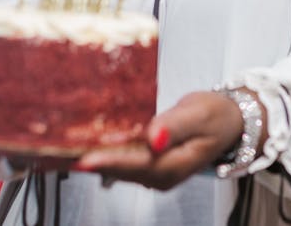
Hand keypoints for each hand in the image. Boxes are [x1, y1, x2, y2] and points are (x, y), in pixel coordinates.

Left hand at [76, 90, 244, 189]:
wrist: (229, 121)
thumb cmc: (216, 114)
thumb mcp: (199, 114)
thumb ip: (175, 126)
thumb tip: (154, 139)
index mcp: (175, 165)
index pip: (137, 165)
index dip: (110, 163)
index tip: (84, 160)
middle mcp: (162, 176)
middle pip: (121, 171)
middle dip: (94, 161)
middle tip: (60, 152)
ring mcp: (155, 174)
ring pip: (119, 168)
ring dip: (96, 158)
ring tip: (66, 147)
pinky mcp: (149, 166)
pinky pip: (123, 162)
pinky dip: (107, 154)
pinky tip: (88, 144)